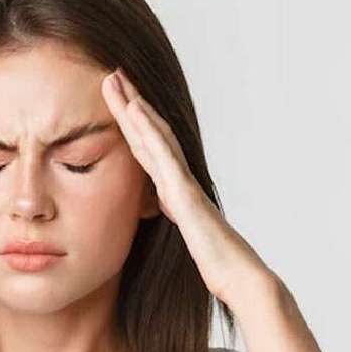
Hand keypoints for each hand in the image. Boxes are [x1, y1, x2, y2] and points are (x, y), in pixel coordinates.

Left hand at [101, 67, 273, 308]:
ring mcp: (183, 184)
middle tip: (112, 74)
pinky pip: (164, 157)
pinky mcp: (186, 194)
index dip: (132, 125)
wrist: (238, 277)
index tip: (116, 100)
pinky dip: (150, 132)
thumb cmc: (217, 263)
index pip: (148, 151)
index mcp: (176, 190)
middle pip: (151, 135)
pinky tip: (135, 112)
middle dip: (131, 104)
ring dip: (135, 107)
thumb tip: (163, 204)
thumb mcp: (186, 235)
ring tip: (117, 80)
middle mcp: (180, 180)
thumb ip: (175, 214)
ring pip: (157, 137)